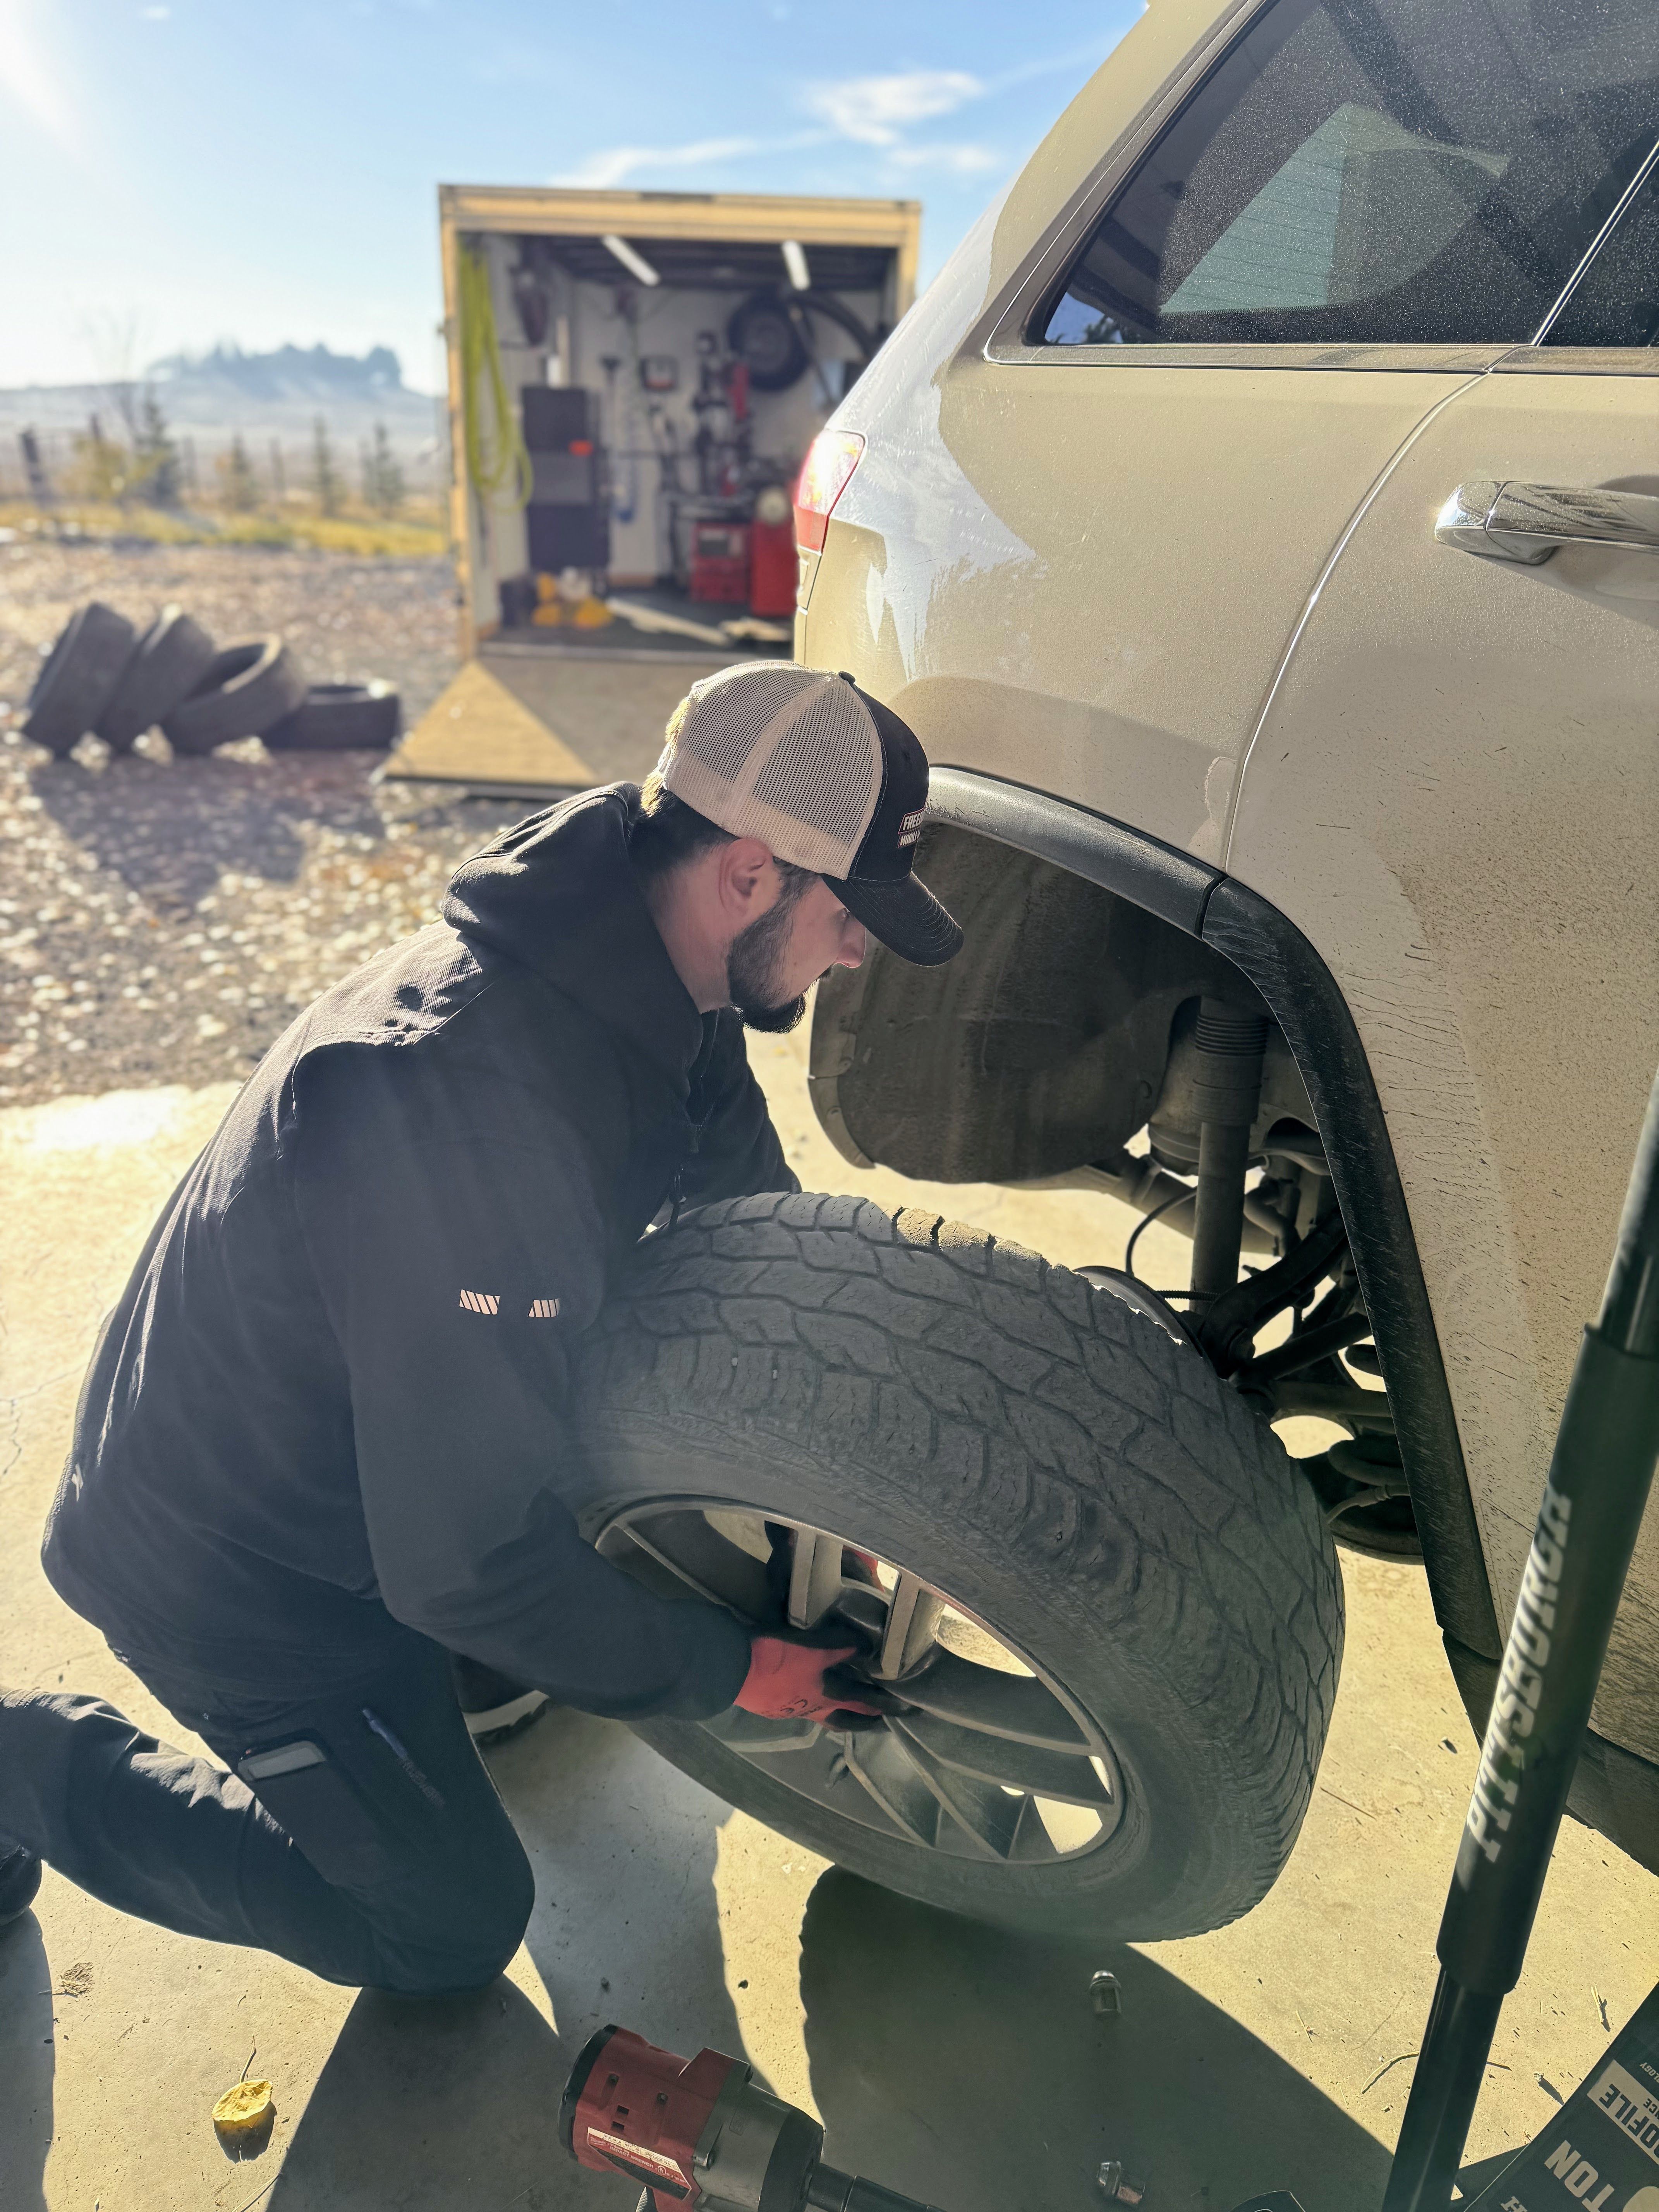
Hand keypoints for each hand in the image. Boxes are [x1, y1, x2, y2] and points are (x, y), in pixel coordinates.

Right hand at [735, 1633, 882, 1724]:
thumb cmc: (776, 1656)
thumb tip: (864, 1647)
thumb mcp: (812, 1647)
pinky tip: (808, 1699)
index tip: (902, 1710)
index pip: (862, 1700)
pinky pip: (801, 1709)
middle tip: (880, 1723)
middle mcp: (812, 1707)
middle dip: (864, 1722)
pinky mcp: (773, 1706)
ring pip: (823, 1716)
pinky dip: (813, 1706)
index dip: (882, 1704)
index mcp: (826, 1694)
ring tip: (847, 1713)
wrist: (734, 1670)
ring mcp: (792, 1709)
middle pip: (844, 1720)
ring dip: (839, 1717)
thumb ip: (839, 1646)